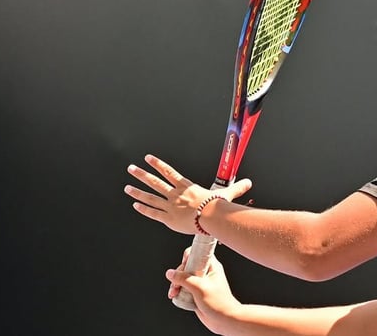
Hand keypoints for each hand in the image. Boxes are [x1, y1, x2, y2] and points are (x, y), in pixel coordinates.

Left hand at [124, 154, 251, 233]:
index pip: (169, 172)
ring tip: (127, 187)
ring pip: (150, 197)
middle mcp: (175, 194)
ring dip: (137, 191)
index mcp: (187, 187)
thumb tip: (249, 182)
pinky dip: (144, 208)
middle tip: (131, 169)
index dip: (158, 164)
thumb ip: (236, 188)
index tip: (148, 158)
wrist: (211, 218)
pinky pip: (153, 213)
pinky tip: (135, 204)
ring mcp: (170, 206)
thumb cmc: (218, 207)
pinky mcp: (168, 218)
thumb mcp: (226, 194)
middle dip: (141, 175)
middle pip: (155, 182)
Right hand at [168, 248, 240, 333]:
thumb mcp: (200, 287)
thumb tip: (170, 273)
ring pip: (183, 278)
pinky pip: (183, 288)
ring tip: (173, 292)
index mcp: (212, 267)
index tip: (183, 263)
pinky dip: (177, 291)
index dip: (189, 256)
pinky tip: (174, 296)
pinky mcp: (196, 293)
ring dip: (175, 284)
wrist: (223, 320)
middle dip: (178, 274)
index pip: (198, 253)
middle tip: (176, 283)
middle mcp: (206, 273)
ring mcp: (200, 283)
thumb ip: (184, 278)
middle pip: (187, 266)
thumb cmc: (218, 303)